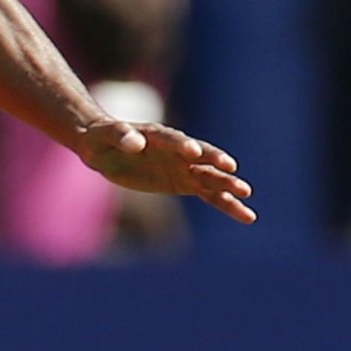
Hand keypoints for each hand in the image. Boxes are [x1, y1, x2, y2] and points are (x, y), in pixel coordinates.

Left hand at [76, 119, 254, 224]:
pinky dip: (227, 204)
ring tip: (245, 192)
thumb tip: (135, 142)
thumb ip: (121, 136)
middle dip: (214, 162)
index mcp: (159, 136)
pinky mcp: (185, 183)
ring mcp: (185, 167)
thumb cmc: (104, 138)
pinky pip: (210, 195)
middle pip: (200, 157)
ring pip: (210, 177)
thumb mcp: (106, 136)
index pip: (173, 140)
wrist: (105, 147)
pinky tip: (246, 215)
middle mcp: (178, 150)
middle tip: (231, 169)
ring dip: (226, 184)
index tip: (193, 152)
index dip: (182, 145)